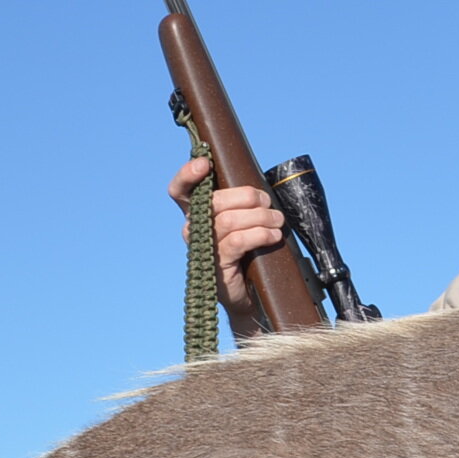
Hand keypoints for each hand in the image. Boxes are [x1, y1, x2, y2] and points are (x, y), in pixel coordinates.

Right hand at [168, 157, 286, 308]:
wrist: (250, 294)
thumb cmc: (248, 252)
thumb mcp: (243, 222)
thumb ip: (242, 204)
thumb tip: (261, 187)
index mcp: (197, 213)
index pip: (181, 190)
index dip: (187, 174)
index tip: (205, 163)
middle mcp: (194, 229)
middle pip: (214, 201)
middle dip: (246, 197)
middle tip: (267, 202)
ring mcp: (203, 247)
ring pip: (228, 220)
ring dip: (259, 217)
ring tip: (277, 221)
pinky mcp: (216, 264)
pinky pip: (237, 242)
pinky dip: (259, 234)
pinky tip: (273, 236)